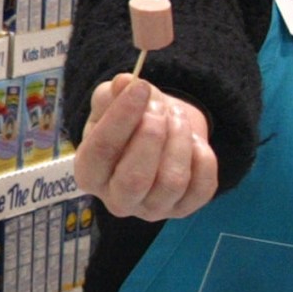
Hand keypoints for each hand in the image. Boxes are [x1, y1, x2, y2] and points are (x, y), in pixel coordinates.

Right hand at [73, 73, 217, 221]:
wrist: (155, 136)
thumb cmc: (125, 121)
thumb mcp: (111, 102)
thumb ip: (113, 93)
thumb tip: (125, 82)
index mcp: (90, 174)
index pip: (100, 151)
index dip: (121, 117)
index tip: (141, 88)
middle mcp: (117, 200)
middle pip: (134, 179)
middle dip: (152, 135)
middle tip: (159, 107)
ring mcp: (152, 209)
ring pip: (171, 182)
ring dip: (179, 140)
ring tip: (176, 117)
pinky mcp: (184, 209)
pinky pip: (202, 187)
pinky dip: (203, 157)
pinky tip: (193, 141)